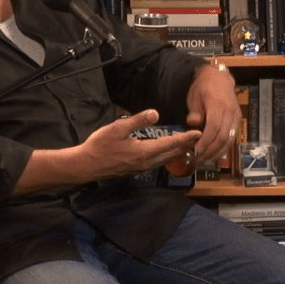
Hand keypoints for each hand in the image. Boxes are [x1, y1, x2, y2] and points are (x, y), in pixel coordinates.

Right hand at [79, 110, 200, 178]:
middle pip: (171, 154)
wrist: (86, 165)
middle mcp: (146, 162)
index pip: (171, 144)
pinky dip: (166, 156)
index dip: (185, 138)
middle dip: (185, 146)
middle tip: (197, 138)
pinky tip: (166, 152)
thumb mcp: (118, 128)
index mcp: (144, 151)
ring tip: (186, 145)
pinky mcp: (136, 170)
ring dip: (176, 152)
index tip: (198, 133)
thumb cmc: (100, 145)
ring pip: (165, 160)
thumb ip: (138, 121)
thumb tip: (156, 113)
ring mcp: (142, 168)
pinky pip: (157, 163)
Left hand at [185, 63, 240, 162]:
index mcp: (218, 104)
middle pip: (223, 137)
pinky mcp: (238, 120)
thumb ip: (195, 111)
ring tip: (205, 160)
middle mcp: (230, 112)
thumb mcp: (194, 96)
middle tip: (198, 160)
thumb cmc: (203, 87)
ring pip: (230, 140)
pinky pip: (232, 137)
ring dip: (217, 152)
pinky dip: (224, 148)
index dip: (206, 141)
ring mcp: (236, 116)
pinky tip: (214, 154)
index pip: (214, 127)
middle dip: (210, 151)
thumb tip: (193, 123)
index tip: (196, 151)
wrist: (219, 78)